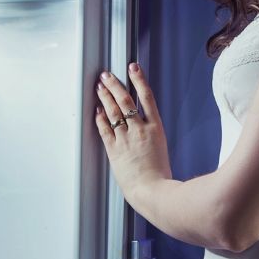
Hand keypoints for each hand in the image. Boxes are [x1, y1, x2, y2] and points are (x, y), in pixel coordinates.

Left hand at [94, 63, 172, 201]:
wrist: (153, 191)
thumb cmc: (160, 173)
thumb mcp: (161, 146)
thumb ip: (150, 132)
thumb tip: (142, 123)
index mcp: (155, 128)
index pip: (146, 97)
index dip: (138, 80)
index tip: (132, 68)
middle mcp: (139, 130)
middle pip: (125, 101)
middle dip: (114, 85)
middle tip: (106, 75)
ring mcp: (126, 139)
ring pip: (113, 112)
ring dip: (105, 97)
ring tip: (99, 87)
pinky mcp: (114, 150)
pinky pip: (105, 130)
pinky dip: (100, 118)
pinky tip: (96, 110)